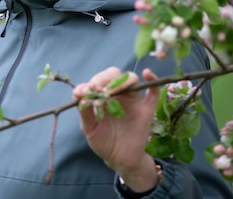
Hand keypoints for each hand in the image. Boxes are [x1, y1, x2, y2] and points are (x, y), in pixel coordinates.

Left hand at [72, 67, 160, 191]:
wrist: (119, 159)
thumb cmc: (103, 141)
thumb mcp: (89, 127)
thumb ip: (84, 111)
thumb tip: (78, 94)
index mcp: (103, 95)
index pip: (99, 80)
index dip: (92, 82)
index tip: (84, 91)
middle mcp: (119, 94)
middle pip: (115, 75)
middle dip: (104, 79)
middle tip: (98, 90)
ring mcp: (133, 100)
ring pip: (131, 80)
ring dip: (120, 82)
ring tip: (109, 92)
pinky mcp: (147, 109)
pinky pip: (154, 92)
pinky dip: (152, 80)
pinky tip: (147, 73)